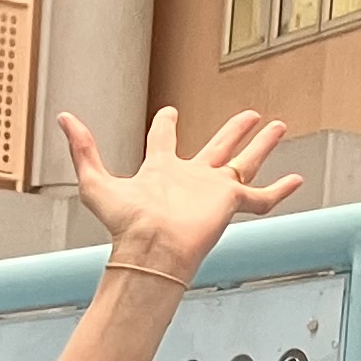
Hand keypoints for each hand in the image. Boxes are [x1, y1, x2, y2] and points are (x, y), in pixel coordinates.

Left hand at [62, 104, 302, 279]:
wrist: (150, 249)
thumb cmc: (124, 224)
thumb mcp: (95, 181)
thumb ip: (82, 148)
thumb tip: (63, 117)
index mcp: (161, 170)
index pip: (164, 140)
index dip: (165, 124)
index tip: (169, 111)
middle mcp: (191, 178)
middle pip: (217, 147)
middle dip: (232, 131)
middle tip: (249, 115)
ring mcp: (213, 191)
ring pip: (244, 163)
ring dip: (261, 146)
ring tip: (276, 126)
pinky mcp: (230, 203)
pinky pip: (261, 198)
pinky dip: (280, 191)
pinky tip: (297, 180)